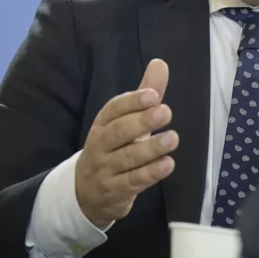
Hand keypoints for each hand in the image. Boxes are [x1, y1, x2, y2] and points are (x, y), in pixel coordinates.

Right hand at [76, 59, 177, 228]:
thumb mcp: (126, 122)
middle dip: (142, 121)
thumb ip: (144, 94)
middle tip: (166, 112)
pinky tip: (167, 164)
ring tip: (172, 138)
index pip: (113, 109)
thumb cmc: (113, 150)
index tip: (153, 95)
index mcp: (103, 124)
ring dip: (150, 149)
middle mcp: (100, 145)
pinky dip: (150, 173)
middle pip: (118, 132)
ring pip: (127, 158)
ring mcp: (105, 170)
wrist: (85, 194)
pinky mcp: (115, 191)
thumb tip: (160, 63)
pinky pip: (132, 182)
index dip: (132, 102)